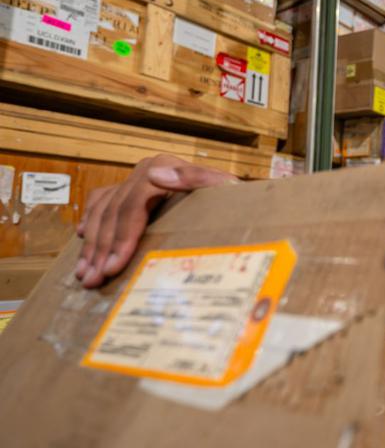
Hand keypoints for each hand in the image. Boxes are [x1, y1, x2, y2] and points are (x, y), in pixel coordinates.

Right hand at [75, 154, 236, 288]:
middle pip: (114, 212)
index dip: (120, 238)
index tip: (113, 267)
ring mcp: (137, 178)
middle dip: (101, 249)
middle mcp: (146, 170)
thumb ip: (196, 179)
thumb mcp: (223, 188)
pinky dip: (91, 220)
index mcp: (164, 167)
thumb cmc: (233, 198)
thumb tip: (156, 175)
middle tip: (92, 280)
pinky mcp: (133, 187)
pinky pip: (102, 202)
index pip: (132, 205)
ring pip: (103, 211)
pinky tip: (82, 238)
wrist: (237, 196)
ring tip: (84, 273)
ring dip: (91, 243)